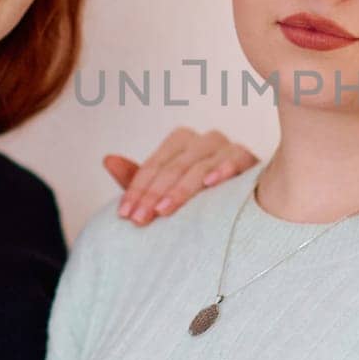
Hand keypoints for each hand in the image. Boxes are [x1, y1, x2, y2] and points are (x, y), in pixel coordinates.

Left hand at [104, 128, 258, 225]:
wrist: (245, 210)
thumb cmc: (200, 200)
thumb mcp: (164, 193)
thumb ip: (138, 179)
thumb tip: (107, 159)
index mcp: (181, 143)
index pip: (154, 164)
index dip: (137, 189)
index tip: (125, 215)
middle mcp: (204, 141)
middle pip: (174, 165)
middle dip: (154, 193)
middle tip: (141, 219)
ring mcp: (228, 147)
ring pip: (201, 163)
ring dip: (182, 187)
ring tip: (165, 208)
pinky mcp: (251, 160)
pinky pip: (238, 158)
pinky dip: (225, 168)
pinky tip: (212, 183)